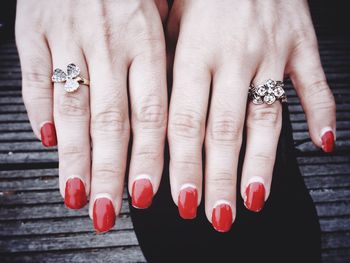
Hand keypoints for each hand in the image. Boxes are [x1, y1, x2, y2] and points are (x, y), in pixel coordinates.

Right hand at [16, 0, 167, 231]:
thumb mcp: (160, 18)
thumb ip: (158, 70)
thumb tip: (155, 124)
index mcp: (146, 42)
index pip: (150, 113)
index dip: (147, 157)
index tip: (144, 194)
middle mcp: (109, 42)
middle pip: (110, 120)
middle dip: (109, 171)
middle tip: (107, 211)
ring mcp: (69, 35)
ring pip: (73, 108)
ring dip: (75, 156)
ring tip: (77, 193)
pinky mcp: (33, 29)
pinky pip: (34, 78)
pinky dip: (39, 112)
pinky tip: (48, 141)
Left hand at [167, 0, 334, 230]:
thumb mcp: (167, 20)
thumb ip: (162, 68)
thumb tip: (147, 117)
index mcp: (194, 51)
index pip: (183, 121)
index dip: (181, 165)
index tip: (177, 200)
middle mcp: (233, 56)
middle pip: (225, 130)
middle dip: (219, 178)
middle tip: (216, 216)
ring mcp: (272, 50)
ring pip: (267, 117)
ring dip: (262, 163)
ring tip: (254, 200)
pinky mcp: (302, 43)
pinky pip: (314, 83)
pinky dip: (321, 112)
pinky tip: (323, 143)